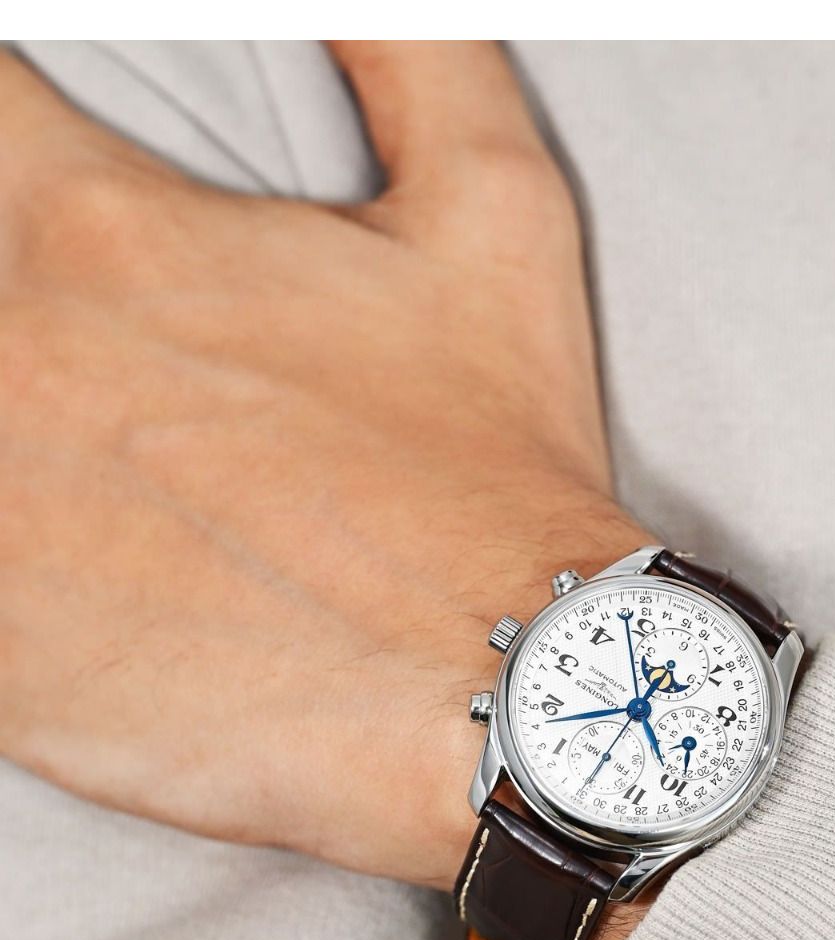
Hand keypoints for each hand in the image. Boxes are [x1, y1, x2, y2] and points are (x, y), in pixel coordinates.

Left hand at [0, 42, 651, 891]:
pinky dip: (7, 556)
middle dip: (17, 295)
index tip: (44, 195)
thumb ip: (412, 52)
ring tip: (94, 452)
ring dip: (10, 420)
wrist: (504, 700)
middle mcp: (12, 362)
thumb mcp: (496, 220)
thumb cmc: (497, 475)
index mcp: (99, 238)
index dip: (1, 135)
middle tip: (102, 356)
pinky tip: (77, 547)